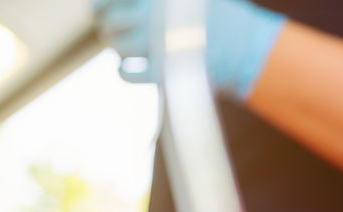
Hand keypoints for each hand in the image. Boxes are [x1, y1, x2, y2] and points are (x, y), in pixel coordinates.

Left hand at [94, 0, 285, 96]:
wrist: (246, 48)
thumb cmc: (221, 18)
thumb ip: (162, 1)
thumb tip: (134, 3)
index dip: (102, 2)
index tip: (95, 7)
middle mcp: (157, 17)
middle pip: (112, 21)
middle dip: (107, 25)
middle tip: (109, 28)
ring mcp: (158, 46)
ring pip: (117, 47)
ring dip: (116, 47)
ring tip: (121, 46)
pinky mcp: (162, 72)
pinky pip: (129, 74)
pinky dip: (122, 71)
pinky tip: (123, 68)